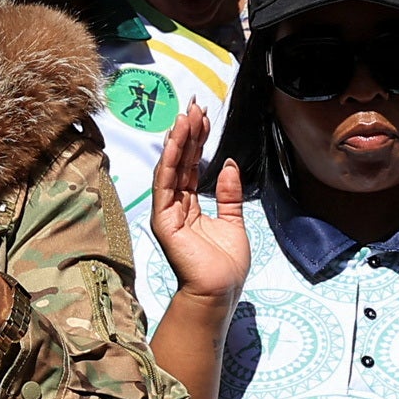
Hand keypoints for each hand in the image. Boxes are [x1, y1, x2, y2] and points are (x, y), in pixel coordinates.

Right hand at [145, 105, 249, 300]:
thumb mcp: (234, 221)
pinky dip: (170, 162)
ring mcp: (167, 213)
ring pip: (171, 169)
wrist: (219, 291)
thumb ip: (229, 194)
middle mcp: (176, 206)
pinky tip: (176, 142)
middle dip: (187, 134)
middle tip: (194, 106)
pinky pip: (165, 186)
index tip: (202, 117)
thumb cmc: (225, 265)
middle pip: (180, 163)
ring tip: (186, 116)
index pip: (191, 167)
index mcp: (190, 207)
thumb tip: (227, 165)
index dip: (197, 142)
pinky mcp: (164, 220)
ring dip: (177, 142)